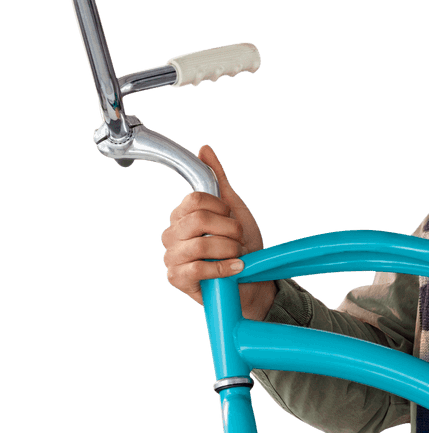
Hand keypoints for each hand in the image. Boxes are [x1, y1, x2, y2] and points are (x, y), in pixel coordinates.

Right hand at [160, 145, 276, 318]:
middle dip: (229, 229)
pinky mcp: (178, 279)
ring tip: (237, 255)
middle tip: (239, 239)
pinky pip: (198, 268)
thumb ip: (218, 180)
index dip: (222, 209)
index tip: (232, 219)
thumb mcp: (234, 210)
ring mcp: (172, 257)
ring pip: (201, 244)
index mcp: (182, 216)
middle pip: (198, 219)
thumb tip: (204, 150)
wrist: (252, 283)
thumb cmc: (241, 247)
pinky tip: (235, 269)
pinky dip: (223, 268)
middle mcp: (172, 235)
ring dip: (229, 249)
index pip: (196, 200)